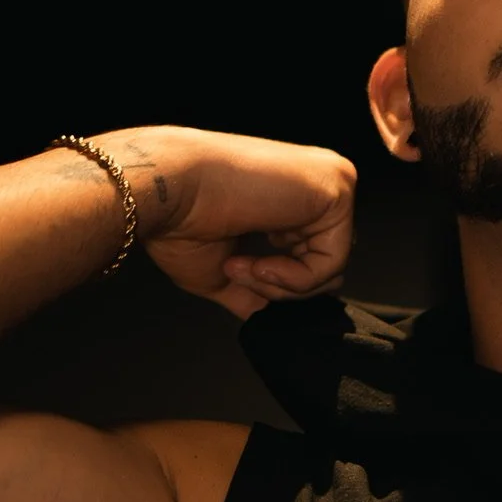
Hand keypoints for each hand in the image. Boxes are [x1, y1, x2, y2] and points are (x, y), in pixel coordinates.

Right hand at [101, 126, 356, 317]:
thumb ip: (260, 290)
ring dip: (282, 284)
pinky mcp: (337, 188)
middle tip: (235, 271)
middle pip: (328, 263)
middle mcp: (317, 183)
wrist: (164, 188)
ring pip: (332, 266)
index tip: (232, 271)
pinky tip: (257, 262)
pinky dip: (294, 278)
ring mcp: (331, 181)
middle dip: (283, 286)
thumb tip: (274, 320)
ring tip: (238, 265)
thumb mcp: (225, 272)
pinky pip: (334, 261)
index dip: (276, 282)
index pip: (314, 256)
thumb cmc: (180, 221)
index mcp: (293, 195)